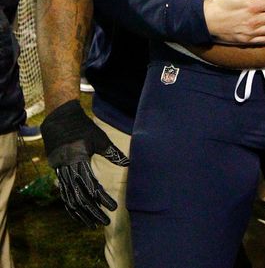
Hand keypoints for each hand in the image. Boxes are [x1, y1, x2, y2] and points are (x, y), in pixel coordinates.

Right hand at [40, 100, 127, 227]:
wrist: (59, 119)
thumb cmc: (83, 128)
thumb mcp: (99, 139)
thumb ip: (113, 153)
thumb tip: (129, 163)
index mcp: (78, 161)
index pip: (91, 186)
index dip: (102, 199)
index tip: (113, 207)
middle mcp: (67, 169)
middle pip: (80, 197)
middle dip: (92, 211)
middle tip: (105, 222)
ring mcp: (60, 172)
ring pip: (70, 198)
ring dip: (81, 212)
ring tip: (92, 224)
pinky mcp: (57, 172)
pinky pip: (64, 193)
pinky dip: (71, 205)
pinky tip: (78, 213)